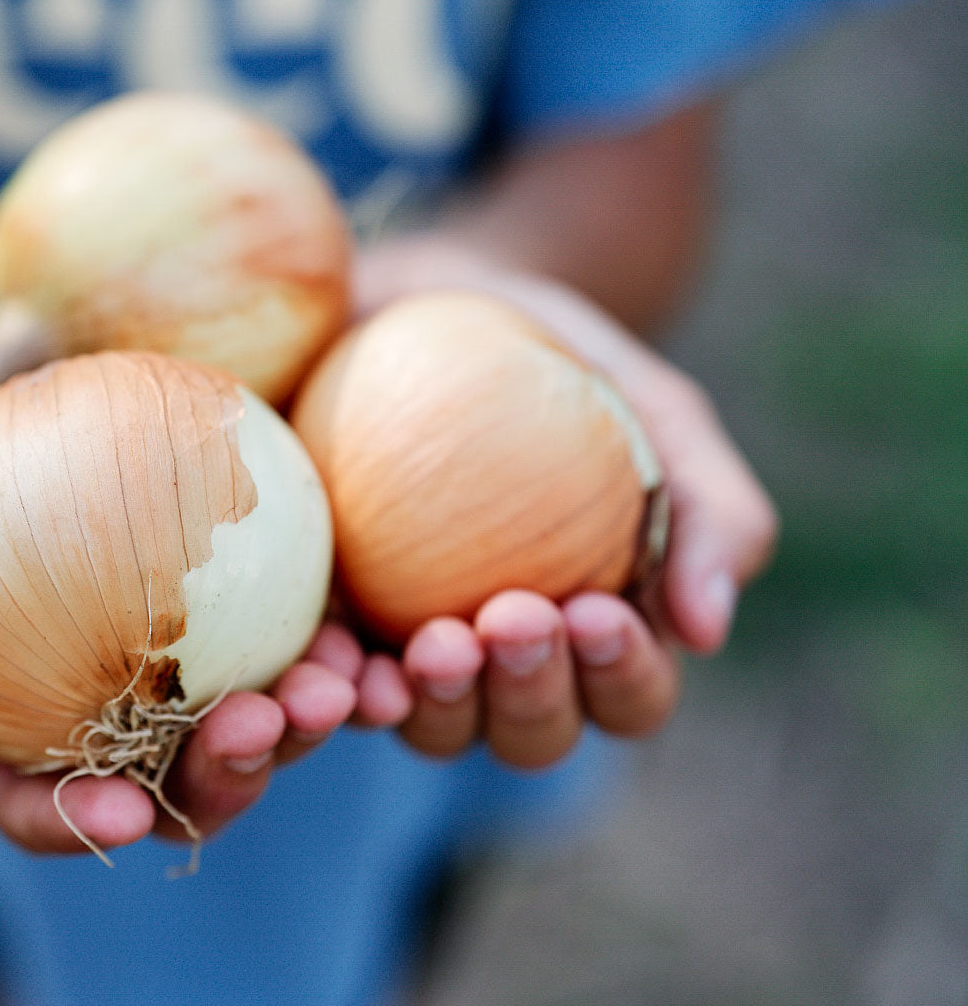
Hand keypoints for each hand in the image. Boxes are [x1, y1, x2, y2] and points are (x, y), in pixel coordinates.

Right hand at [0, 353, 356, 855]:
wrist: (6, 365)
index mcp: (23, 721)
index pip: (46, 800)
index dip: (84, 823)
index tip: (127, 815)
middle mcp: (116, 705)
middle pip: (175, 778)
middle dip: (229, 780)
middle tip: (266, 729)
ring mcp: (193, 652)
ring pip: (256, 716)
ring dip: (305, 725)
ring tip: (342, 688)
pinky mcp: (253, 588)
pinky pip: (303, 627)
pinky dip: (340, 644)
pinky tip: (369, 633)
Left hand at [320, 236, 777, 767]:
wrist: (418, 302)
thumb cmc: (556, 359)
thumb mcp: (652, 406)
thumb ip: (707, 508)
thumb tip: (707, 631)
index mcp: (600, 634)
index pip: (629, 694)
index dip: (620, 678)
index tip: (594, 611)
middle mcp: (506, 667)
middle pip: (531, 734)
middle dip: (528, 696)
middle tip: (507, 618)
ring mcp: (411, 655)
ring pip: (432, 728)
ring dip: (434, 706)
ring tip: (428, 646)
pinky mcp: (327, 625)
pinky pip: (328, 681)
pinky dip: (332, 688)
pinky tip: (331, 659)